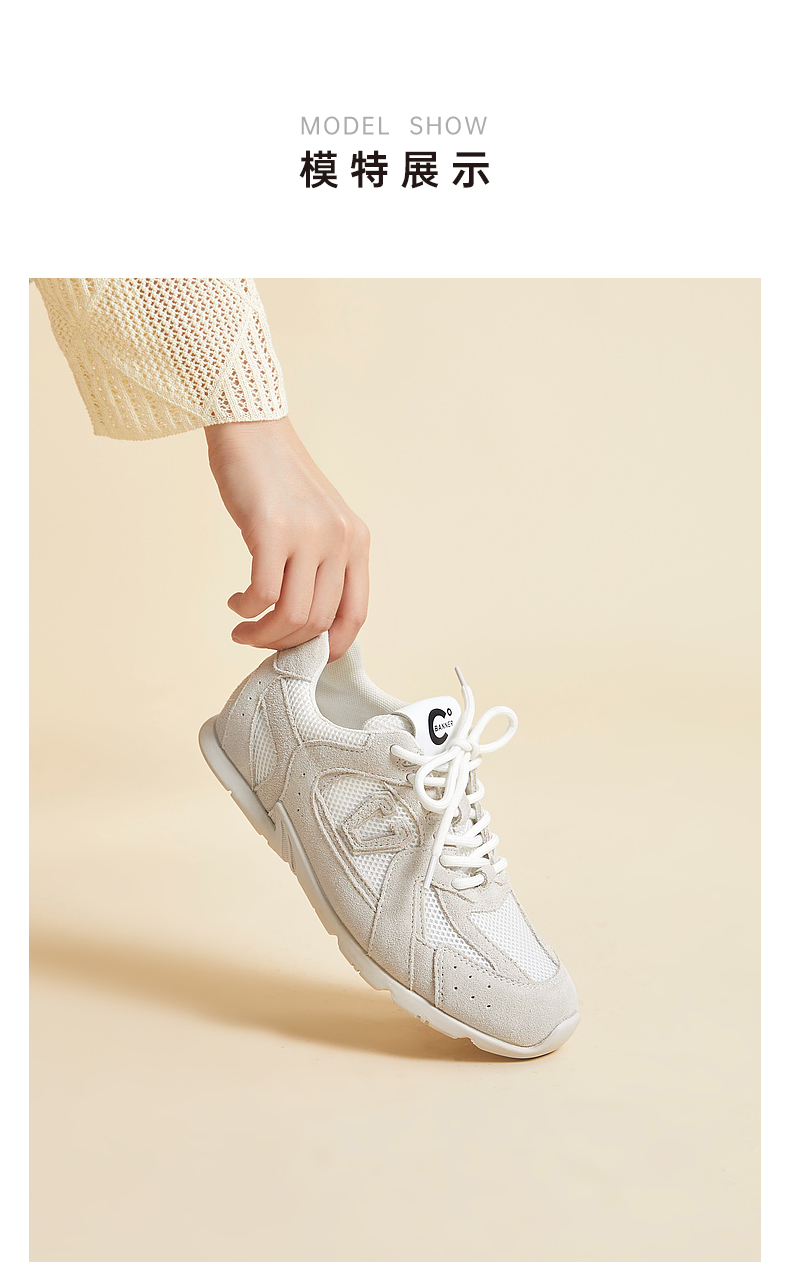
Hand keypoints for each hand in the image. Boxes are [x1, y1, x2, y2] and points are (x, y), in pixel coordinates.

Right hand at [205, 418, 369, 660]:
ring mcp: (309, 536)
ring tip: (243, 629)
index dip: (330, 646)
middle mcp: (340, 540)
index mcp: (357, 541)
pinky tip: (236, 603)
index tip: (304, 655)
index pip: (355, 615)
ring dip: (262, 634)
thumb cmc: (276, 478)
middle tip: (258, 640)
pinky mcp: (272, 531)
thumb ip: (321, 564)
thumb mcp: (316, 521)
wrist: (252, 429)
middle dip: (284, 644)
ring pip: (292, 615)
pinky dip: (246, 610)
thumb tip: (306, 622)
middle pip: (318, 622)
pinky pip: (262, 595)